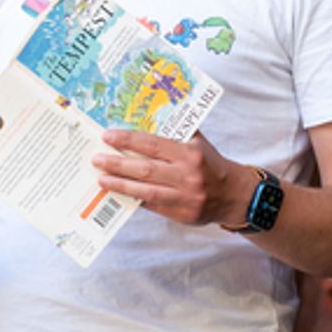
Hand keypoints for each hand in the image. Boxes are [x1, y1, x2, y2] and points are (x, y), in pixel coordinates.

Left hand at [92, 130, 246, 226]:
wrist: (235, 195)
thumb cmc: (211, 163)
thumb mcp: (198, 142)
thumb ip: (176, 130)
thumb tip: (146, 116)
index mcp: (189, 154)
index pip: (153, 145)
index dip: (128, 141)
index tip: (108, 137)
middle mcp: (186, 176)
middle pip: (145, 169)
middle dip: (117, 164)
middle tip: (97, 158)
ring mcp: (184, 198)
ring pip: (145, 191)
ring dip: (120, 185)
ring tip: (101, 178)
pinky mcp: (181, 215)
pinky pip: (152, 206)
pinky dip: (133, 199)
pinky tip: (118, 193)